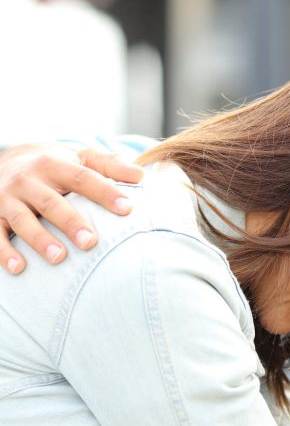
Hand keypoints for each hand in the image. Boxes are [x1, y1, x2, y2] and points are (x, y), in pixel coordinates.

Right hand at [0, 144, 141, 273]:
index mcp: (54, 164)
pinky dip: (4, 251)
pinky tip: (18, 268)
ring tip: (59, 257)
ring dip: (39, 239)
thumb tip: (140, 175)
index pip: (82, 178)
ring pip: (23, 219)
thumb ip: (109, 165)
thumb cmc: (55, 166)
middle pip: (51, 202)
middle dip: (70, 221)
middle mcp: (28, 180)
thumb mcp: (79, 157)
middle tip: (91, 241)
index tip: (128, 208)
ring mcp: (7, 198)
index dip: (104, 192)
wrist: (4, 160)